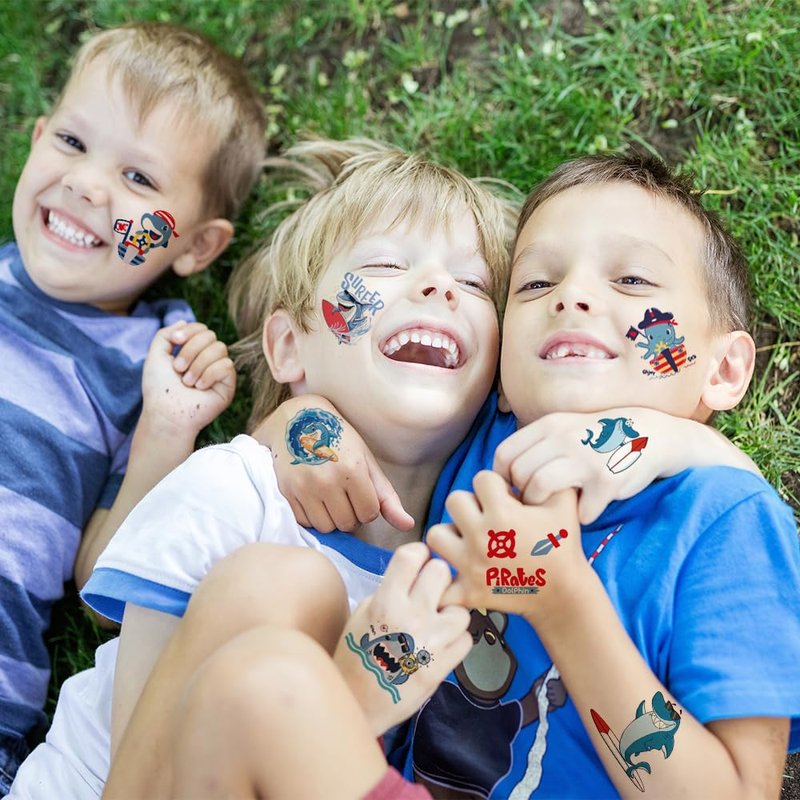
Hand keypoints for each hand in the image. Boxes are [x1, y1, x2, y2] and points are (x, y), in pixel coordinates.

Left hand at [141, 321, 235, 434]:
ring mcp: (219, 372)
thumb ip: (165, 334)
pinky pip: (227, 365)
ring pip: (220, 348)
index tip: (175, 341)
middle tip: (178, 368)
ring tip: (187, 382)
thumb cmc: (159, 388)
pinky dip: (209, 374)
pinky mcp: (228, 385)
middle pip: (211, 336)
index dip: (190, 331)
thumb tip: (184, 321)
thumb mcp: (156, 355)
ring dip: (199, 364)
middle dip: (191, 349)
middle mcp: (208, 360)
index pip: (202, 329)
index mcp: (193, 352)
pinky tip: (199, 387)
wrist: (165, 413)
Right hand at [251, 395, 412, 532]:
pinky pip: (305, 522)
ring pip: (325, 527)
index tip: (361, 493)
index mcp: (353, 470)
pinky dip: (312, 516)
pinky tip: (313, 497)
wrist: (298, 420)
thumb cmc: (339, 440)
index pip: (369, 514)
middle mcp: (327, 481)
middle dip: (350, 514)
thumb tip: (408, 526)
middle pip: (347, 524)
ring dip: (331, 518)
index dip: (368, 507)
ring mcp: (304, 487)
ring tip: (329, 497)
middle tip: (344, 495)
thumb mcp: (367, 462)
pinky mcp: (286, 492)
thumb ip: (387, 497)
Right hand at [334, 542, 470, 734]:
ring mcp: (429, 643)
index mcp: (385, 602)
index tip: (419, 561)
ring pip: (461, 609)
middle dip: (438, 579)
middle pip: (441, 572)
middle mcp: (410, 617)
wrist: (356, 704)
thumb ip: (389, 592)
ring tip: (437, 624)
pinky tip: (441, 645)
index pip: (411, 556)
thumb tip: (414, 577)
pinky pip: (466, 640)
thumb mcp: (361, 615)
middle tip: (432, 592)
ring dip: (451, 614)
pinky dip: (457, 641)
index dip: (418, 554)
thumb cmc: (354, 657)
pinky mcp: (441, 668)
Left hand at [427, 471, 581, 619]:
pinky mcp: (468, 591)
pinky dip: (442, 580)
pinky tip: (455, 573)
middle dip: (470, 504)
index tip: (506, 499)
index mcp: (503, 514)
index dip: (494, 485)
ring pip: (436, 534)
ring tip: (469, 540)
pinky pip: (438, 583)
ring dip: (451, 534)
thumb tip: (527, 459)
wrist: (564, 593)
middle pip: (454, 500)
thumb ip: (545, 474)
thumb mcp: (563, 503)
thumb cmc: (562, 545)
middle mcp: (482, 537)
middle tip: (486, 517)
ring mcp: (471, 565)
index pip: (480, 478)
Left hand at [493, 409, 753, 523]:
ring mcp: (584, 459)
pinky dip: (581, 516)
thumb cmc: (596, 439)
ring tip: (552, 510)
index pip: (505, 453)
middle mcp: (563, 438)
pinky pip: (578, 510)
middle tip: (533, 504)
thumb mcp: (563, 429)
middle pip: (518, 474)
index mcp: (549, 426)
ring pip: (538, 488)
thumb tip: (498, 476)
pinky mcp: (606, 481)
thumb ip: (534, 446)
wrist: (649, 435)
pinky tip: (587, 509)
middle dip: (521, 495)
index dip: (500, 478)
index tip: (511, 491)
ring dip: (540, 507)